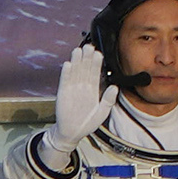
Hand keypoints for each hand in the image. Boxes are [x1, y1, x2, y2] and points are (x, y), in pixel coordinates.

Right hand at [51, 46, 110, 162]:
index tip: (99, 53)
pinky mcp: (62, 93)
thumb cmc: (87, 122)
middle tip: (89, 46)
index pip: (95, 74)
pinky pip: (64, 81)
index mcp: (93, 90)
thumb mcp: (102, 113)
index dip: (96, 64)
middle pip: (84, 69)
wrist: (72, 132)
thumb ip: (108, 100)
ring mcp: (72, 89)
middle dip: (86, 58)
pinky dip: (66, 73)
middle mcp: (82, 87)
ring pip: (75, 72)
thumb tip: (115, 87)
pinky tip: (68, 64)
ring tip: (78, 50)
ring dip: (76, 61)